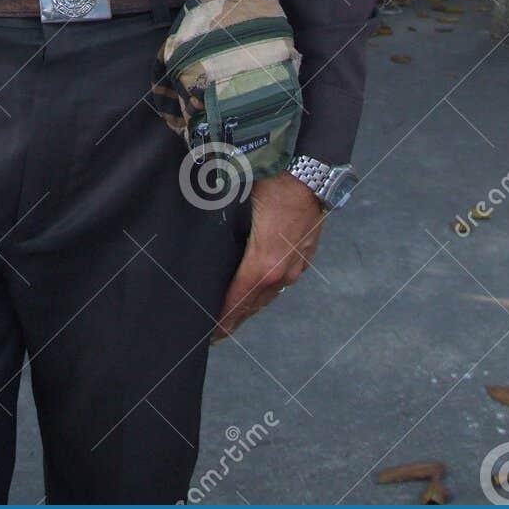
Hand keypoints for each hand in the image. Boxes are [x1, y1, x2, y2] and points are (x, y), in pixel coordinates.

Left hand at [212, 171, 325, 341]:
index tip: (210, 336)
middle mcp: (282, 273)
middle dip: (234, 320)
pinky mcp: (304, 256)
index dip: (222, 320)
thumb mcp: (238, 205)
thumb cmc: (271, 184)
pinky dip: (266, 290)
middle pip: (253, 305)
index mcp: (264, 265)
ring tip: (233, 318)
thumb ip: (220, 228)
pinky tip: (257, 292)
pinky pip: (281, 281)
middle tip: (216, 335)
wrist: (311, 172)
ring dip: (250, 307)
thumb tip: (197, 237)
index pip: (237, 301)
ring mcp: (296, 266)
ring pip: (269, 295)